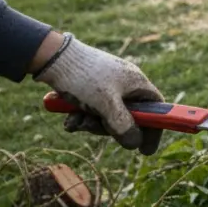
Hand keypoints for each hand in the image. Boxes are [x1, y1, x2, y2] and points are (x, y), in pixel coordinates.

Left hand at [32, 32, 164, 154]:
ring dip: (91, 123)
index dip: (153, 129)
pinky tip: (69, 119)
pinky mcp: (90, 86)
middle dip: (109, 128)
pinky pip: (93, 109)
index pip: (155, 109)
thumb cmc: (84, 78)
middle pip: (128, 116)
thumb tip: (135, 144)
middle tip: (92, 128)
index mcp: (137, 83)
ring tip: (75, 121)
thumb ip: (123, 126)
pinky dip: (82, 117)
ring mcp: (107, 85)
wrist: (52, 56)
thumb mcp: (106, 105)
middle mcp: (125, 83)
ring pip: (107, 115)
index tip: (145, 150)